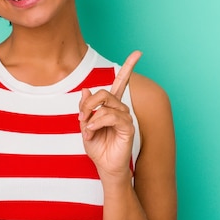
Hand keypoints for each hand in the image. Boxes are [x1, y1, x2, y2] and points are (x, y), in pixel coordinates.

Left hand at [78, 51, 141, 179]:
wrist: (104, 167)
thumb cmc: (97, 147)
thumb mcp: (85, 124)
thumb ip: (86, 108)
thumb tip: (85, 90)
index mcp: (111, 106)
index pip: (122, 82)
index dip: (130, 67)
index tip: (138, 52)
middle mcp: (121, 109)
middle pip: (104, 92)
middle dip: (88, 104)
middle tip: (81, 118)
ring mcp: (126, 118)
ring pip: (107, 104)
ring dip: (92, 115)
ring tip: (87, 129)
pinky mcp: (128, 128)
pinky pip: (113, 116)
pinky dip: (99, 121)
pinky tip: (93, 130)